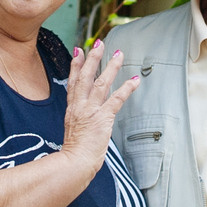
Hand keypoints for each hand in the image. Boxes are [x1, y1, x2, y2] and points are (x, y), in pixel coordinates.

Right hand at [59, 37, 138, 164]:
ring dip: (110, 67)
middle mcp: (79, 106)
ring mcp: (91, 111)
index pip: (73, 82)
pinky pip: (116, 99)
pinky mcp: (102, 118)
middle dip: (92, 58)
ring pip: (101, 83)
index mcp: (72, 110)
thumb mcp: (73, 133)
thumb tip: (84, 124)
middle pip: (85, 76)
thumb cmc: (74, 154)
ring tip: (119, 54)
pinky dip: (126, 88)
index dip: (76, 65)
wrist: (74, 163)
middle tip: (100, 43)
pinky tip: (134, 80)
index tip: (79, 51)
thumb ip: (79, 124)